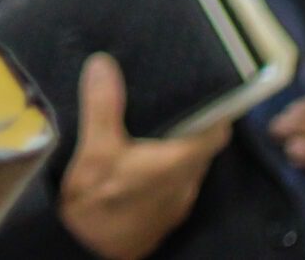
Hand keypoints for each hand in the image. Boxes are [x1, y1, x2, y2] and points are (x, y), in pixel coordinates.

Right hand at [59, 54, 230, 259]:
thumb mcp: (94, 150)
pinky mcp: (163, 214)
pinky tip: (139, 155)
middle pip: (202, 147)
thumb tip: (104, 63)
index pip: (217, 132)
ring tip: (153, 119)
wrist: (87, 252)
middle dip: (192, 122)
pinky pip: (174, 181)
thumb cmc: (97, 202)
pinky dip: (165, 164)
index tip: (203, 86)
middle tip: (170, 93)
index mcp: (178, 163)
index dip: (216, 109)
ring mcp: (176, 202)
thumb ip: (102, 106)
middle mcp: (186, 183)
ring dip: (177, 145)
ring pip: (188, 165)